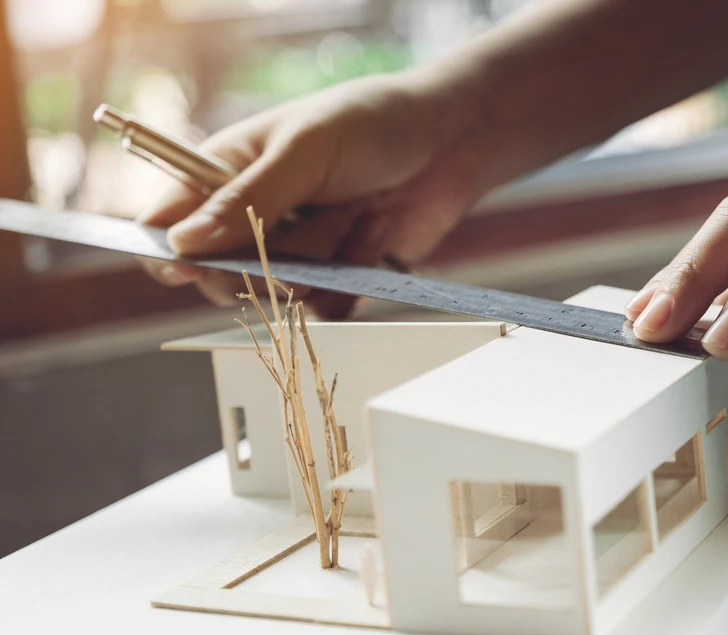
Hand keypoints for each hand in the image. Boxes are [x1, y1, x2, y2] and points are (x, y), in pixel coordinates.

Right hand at [137, 73, 483, 316]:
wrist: (449, 144)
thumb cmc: (371, 125)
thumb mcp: (305, 149)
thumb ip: (246, 199)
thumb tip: (181, 244)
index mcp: (225, 173)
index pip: (169, 224)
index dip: (168, 251)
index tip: (186, 265)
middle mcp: (253, 219)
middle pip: (221, 276)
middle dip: (264, 263)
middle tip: (297, 235)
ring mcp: (296, 252)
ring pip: (281, 293)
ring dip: (325, 257)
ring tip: (357, 209)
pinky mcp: (336, 279)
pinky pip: (327, 308)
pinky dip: (355, 276)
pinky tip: (378, 230)